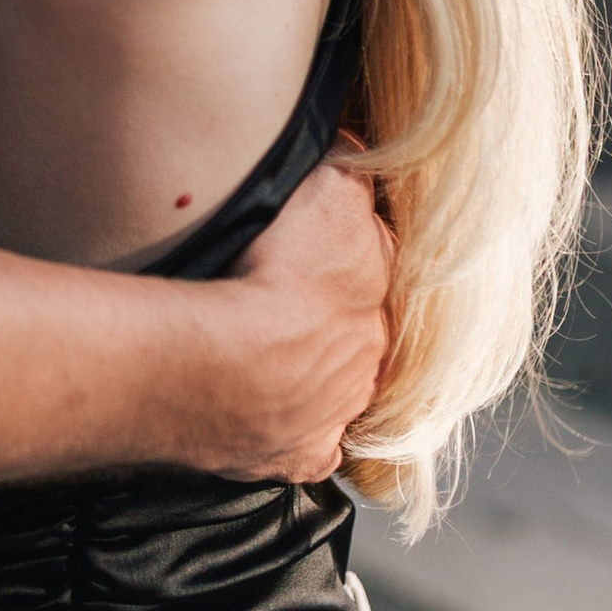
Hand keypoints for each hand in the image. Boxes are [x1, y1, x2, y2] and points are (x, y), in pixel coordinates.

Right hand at [213, 152, 393, 482]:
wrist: (233, 363)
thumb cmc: (279, 272)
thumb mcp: (329, 189)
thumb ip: (351, 172)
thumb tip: (361, 156)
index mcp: (378, 290)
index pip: (373, 264)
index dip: (342, 256)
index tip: (311, 253)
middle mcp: (370, 354)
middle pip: (358, 331)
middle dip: (331, 321)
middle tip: (280, 306)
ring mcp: (339, 409)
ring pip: (338, 388)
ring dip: (311, 375)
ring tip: (262, 358)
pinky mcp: (302, 454)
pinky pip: (311, 447)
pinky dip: (295, 435)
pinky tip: (268, 419)